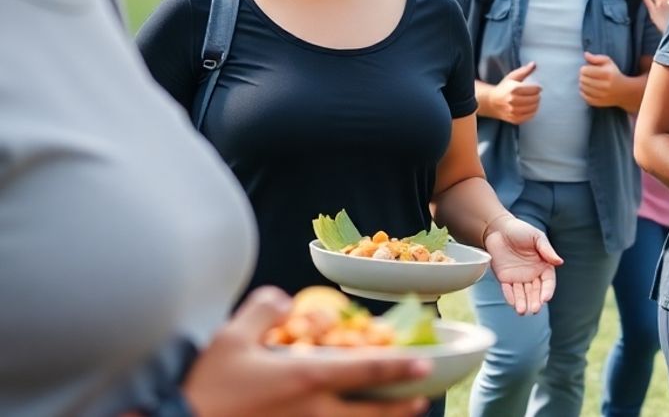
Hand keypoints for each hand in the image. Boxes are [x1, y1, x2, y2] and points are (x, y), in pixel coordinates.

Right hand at [183, 287, 431, 416]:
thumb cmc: (205, 384)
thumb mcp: (233, 334)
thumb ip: (266, 309)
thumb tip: (285, 301)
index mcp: (306, 378)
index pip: (365, 371)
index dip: (398, 367)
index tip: (425, 365)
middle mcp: (312, 412)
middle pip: (370, 414)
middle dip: (401, 408)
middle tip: (423, 400)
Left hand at [484, 215, 562, 315]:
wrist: (498, 228)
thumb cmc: (519, 230)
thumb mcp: (536, 237)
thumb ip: (547, 250)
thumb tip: (559, 261)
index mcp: (543, 265)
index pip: (548, 281)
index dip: (547, 290)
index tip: (545, 298)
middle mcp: (532, 274)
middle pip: (535, 291)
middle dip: (535, 301)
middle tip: (534, 309)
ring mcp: (518, 277)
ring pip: (522, 294)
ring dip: (522, 303)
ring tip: (522, 311)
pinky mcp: (505, 278)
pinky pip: (508, 290)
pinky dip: (510, 297)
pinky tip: (512, 303)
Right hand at [489, 62, 539, 124]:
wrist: (492, 102)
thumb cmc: (504, 88)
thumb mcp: (512, 77)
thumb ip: (524, 71)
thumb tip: (534, 64)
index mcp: (513, 89)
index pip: (533, 90)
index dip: (538, 88)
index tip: (538, 88)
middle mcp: (513, 101)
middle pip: (534, 99)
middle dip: (537, 96)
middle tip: (536, 94)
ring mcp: (513, 111)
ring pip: (533, 108)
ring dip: (536, 104)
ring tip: (534, 100)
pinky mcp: (515, 119)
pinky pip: (530, 116)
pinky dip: (533, 111)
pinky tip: (531, 107)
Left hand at [579, 52, 625, 107]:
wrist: (624, 91)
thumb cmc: (614, 74)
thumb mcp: (608, 62)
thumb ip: (596, 58)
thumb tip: (585, 54)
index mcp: (606, 73)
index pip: (585, 70)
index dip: (584, 68)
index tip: (587, 69)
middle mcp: (604, 85)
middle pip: (582, 79)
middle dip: (583, 76)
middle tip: (587, 75)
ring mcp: (601, 95)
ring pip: (582, 88)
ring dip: (582, 84)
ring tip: (587, 81)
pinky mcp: (599, 103)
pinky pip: (584, 97)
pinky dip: (583, 92)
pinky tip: (587, 89)